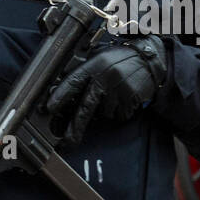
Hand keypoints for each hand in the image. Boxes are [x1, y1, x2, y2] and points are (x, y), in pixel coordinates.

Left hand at [46, 35, 168, 145]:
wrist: (149, 60)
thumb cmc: (121, 60)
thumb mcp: (101, 59)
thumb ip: (85, 73)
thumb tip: (64, 92)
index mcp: (95, 64)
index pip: (73, 81)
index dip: (60, 96)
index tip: (50, 108)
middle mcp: (105, 76)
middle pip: (86, 106)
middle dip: (76, 126)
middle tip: (67, 140)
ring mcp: (118, 89)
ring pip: (103, 112)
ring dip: (105, 109)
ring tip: (114, 94)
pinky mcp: (129, 99)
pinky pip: (118, 114)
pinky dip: (118, 111)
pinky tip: (123, 98)